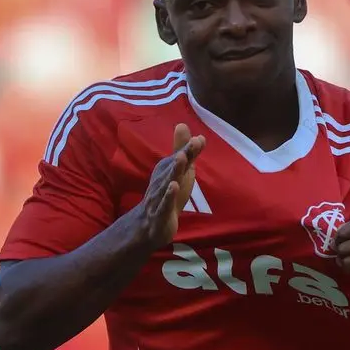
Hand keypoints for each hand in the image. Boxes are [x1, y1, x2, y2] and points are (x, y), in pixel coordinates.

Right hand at [133, 123, 205, 248]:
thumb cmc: (166, 193)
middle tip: (193, 142)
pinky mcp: (160, 214)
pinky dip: (169, 196)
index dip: (190, 148)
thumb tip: (183, 124)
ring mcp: (160, 197)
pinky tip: (174, 186)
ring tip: (182, 157)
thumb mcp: (177, 171)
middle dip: (183, 154)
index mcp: (167, 171)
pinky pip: (164, 204)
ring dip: (175, 170)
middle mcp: (162, 181)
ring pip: (168, 183)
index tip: (200, 138)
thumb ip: (182, 150)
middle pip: (174, 167)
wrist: (149, 225)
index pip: (180, 158)